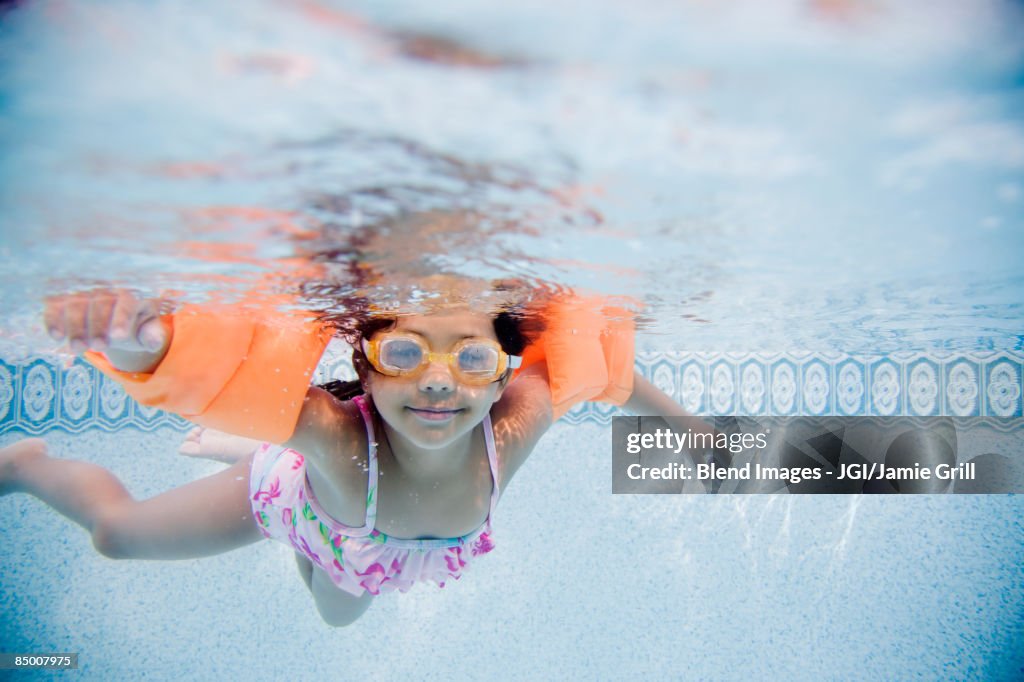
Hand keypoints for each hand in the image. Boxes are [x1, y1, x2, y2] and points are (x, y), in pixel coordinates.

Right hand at [43, 290, 171, 364]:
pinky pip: (55, 305)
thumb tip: (153, 342)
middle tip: (100, 347)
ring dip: (75, 327)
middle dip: (98, 326)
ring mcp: (84, 292)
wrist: (116, 319)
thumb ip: (152, 335)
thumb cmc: (135, 322)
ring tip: (79, 348)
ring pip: (76, 304)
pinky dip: (53, 319)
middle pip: (100, 303)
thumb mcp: (148, 328)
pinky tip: (57, 336)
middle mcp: (106, 289)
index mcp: (132, 294)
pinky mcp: (63, 298)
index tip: (118, 336)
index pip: (127, 303)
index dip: (121, 319)